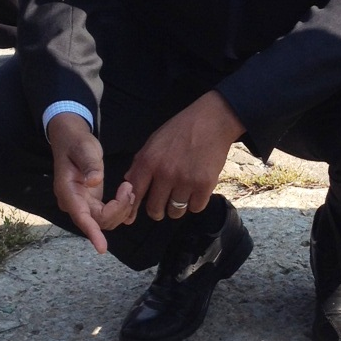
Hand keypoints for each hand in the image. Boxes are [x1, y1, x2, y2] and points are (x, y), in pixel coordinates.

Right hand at [47, 113, 136, 251]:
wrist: (70, 138)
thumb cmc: (76, 142)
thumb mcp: (84, 149)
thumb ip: (90, 164)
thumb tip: (94, 181)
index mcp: (68, 192)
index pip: (81, 217)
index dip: (92, 233)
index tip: (102, 248)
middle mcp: (74, 203)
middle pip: (98, 221)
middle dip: (118, 210)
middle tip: (129, 188)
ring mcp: (83, 204)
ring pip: (105, 221)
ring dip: (121, 209)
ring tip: (129, 189)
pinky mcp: (91, 203)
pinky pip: (107, 214)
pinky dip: (120, 207)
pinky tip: (127, 194)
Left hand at [124, 91, 243, 220]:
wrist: (212, 121)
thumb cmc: (181, 130)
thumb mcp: (154, 141)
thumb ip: (140, 163)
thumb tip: (128, 182)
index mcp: (149, 161)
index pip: (135, 193)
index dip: (131, 209)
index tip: (130, 219)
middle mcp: (165, 173)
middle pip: (155, 209)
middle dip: (157, 211)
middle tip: (163, 204)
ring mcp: (185, 180)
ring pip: (176, 211)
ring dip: (177, 207)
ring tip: (182, 195)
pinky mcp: (204, 185)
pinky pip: (195, 208)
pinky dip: (195, 203)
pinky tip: (196, 191)